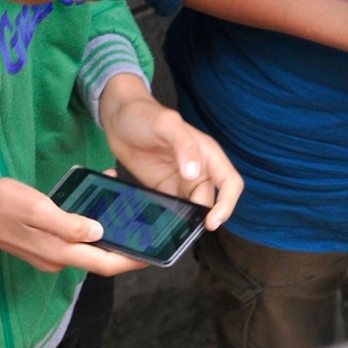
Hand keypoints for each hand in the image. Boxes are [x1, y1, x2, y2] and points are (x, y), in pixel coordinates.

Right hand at [0, 177, 147, 274]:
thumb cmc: (2, 203)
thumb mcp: (37, 208)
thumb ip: (68, 223)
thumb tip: (99, 232)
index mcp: (59, 252)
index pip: (105, 263)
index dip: (131, 261)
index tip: (153, 255)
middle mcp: (57, 258)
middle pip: (100, 257)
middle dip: (125, 246)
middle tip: (147, 231)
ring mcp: (50, 253)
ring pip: (88, 246)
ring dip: (107, 231)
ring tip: (126, 210)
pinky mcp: (44, 243)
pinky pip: (74, 238)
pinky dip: (89, 224)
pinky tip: (95, 202)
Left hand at [98, 76, 242, 231]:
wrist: (117, 117)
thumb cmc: (143, 114)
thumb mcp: (166, 124)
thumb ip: (183, 145)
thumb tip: (195, 173)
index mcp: (207, 153)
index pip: (230, 183)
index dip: (227, 205)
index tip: (212, 222)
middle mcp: (198, 169)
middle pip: (209, 202)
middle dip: (200, 219)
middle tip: (182, 233)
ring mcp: (180, 181)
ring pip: (191, 209)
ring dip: (185, 222)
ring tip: (169, 233)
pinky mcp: (163, 189)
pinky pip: (172, 209)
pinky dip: (169, 219)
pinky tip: (158, 225)